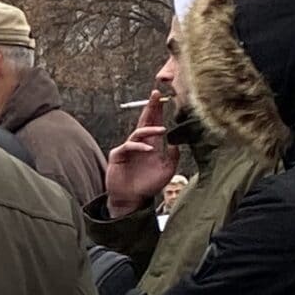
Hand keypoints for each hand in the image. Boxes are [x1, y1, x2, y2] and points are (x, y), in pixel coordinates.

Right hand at [104, 91, 176, 217]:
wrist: (132, 199)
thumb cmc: (148, 185)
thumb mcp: (167, 170)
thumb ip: (173, 156)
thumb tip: (176, 142)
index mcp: (151, 143)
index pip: (155, 122)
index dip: (159, 110)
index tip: (165, 97)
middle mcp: (140, 143)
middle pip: (145, 121)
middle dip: (151, 107)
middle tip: (156, 95)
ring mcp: (128, 148)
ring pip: (138, 132)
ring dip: (150, 129)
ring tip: (162, 129)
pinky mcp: (118, 155)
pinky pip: (128, 146)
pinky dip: (139, 146)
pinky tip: (149, 149)